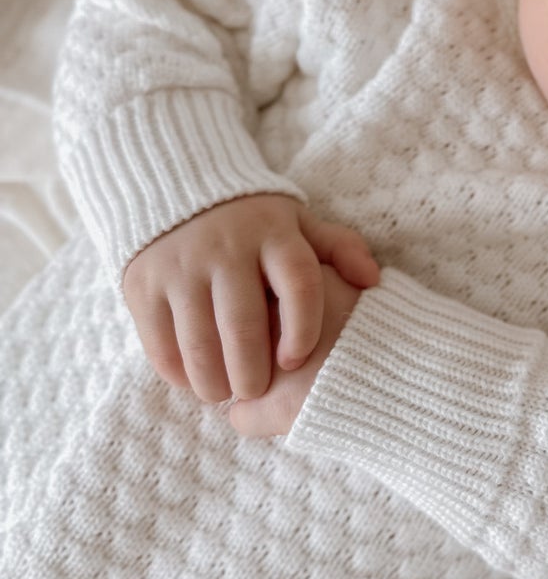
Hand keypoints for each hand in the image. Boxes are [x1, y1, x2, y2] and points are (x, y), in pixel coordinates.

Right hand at [122, 193, 379, 405]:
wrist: (173, 186)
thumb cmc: (252, 222)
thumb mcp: (297, 223)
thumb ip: (339, 249)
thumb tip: (373, 279)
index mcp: (273, 234)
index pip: (299, 285)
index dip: (303, 330)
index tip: (296, 361)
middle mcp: (225, 249)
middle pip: (244, 325)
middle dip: (252, 372)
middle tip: (256, 389)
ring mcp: (180, 267)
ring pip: (198, 342)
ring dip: (213, 381)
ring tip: (225, 392)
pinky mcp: (143, 285)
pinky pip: (159, 341)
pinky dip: (177, 372)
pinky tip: (192, 380)